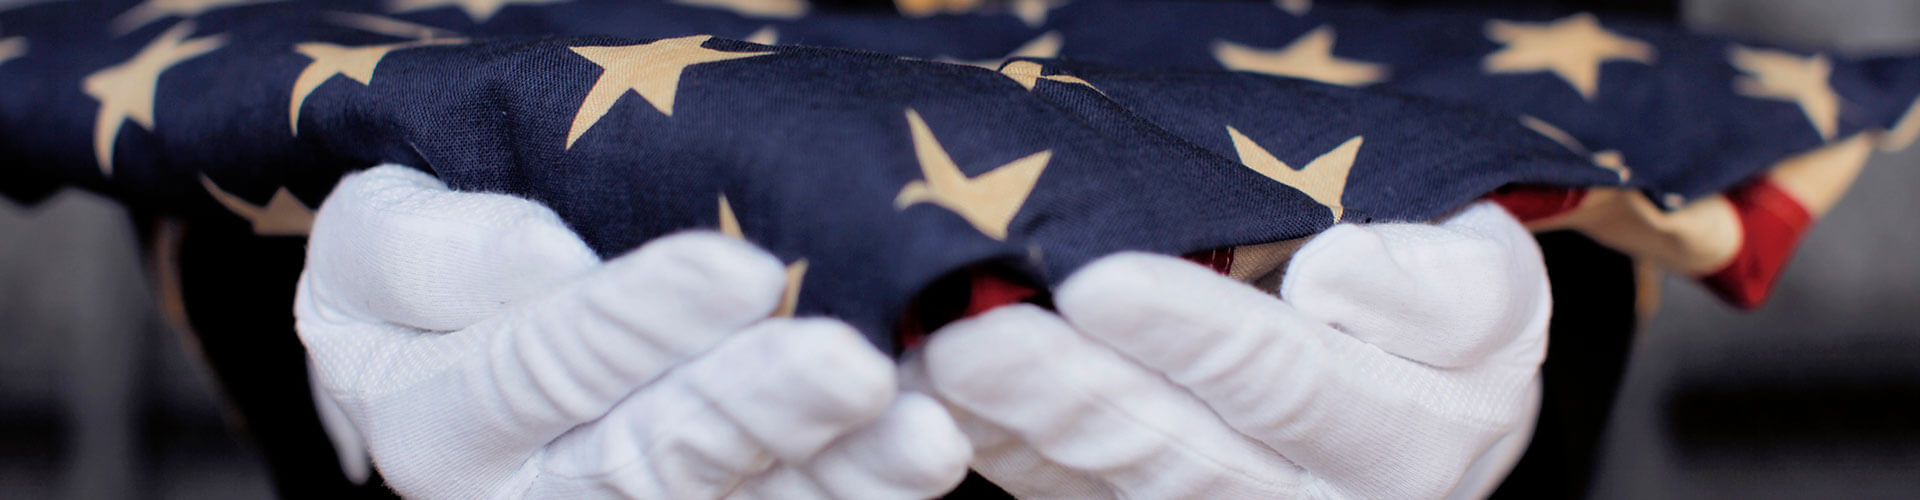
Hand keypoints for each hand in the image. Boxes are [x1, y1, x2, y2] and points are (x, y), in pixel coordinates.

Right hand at [295, 165, 969, 498]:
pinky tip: (924, 453)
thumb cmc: (428, 277)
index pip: (545, 364)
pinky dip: (857, 493)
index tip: (741, 268)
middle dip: (762, 406)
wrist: (454, 343)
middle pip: (655, 454)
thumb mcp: (376, 240)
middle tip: (849, 364)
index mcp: (440, 420)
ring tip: (918, 432)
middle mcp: (534, 494)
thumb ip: (432, 253)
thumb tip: (548, 258)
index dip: (643, 319)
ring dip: (837, 473)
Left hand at [919, 201, 1547, 498]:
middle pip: (1171, 448)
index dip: (1189, 333)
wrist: (1420, 392)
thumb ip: (1439, 289)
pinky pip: (1067, 493)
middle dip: (1065, 387)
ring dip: (1013, 420)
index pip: (1284, 382)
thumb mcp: (1489, 284)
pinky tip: (939, 393)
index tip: (1101, 280)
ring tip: (942, 357)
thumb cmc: (1445, 318)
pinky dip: (1000, 443)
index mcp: (1403, 443)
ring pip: (1106, 478)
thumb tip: (1330, 279)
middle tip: (979, 330)